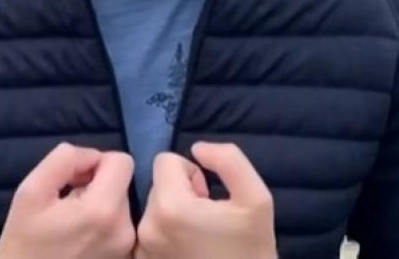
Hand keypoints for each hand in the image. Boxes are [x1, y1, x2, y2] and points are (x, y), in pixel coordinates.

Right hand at [0, 142, 135, 258]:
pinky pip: (120, 225)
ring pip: (121, 203)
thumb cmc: (24, 241)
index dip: (95, 162)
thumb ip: (64, 160)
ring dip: (99, 203)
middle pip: (121, 182)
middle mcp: (125, 229)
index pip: (122, 161)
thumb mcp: (31, 190)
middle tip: (67, 202)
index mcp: (103, 210)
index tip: (74, 179)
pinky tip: (80, 236)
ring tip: (72, 222)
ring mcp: (127, 248)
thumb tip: (91, 156)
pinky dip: (103, 223)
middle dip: (96, 184)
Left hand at [135, 142, 275, 258]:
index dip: (191, 172)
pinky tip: (187, 249)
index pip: (165, 160)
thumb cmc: (251, 250)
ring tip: (197, 234)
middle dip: (181, 192)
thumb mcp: (257, 198)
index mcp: (171, 206)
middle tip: (206, 217)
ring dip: (172, 213)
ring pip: (152, 208)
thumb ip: (229, 160)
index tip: (207, 195)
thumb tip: (198, 149)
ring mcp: (141, 250)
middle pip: (157, 184)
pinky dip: (164, 234)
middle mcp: (147, 227)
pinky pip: (148, 232)